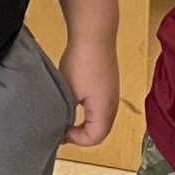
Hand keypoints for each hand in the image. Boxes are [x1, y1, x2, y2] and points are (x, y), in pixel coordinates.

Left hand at [59, 31, 117, 147]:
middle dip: (82, 134)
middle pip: (101, 131)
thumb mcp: (68, 91)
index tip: (61, 131)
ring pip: (102, 119)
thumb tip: (61, 123)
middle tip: (63, 129)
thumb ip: (66, 112)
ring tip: (68, 118)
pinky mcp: (109, 84)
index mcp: (104, 110)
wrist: (94, 35)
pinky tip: (76, 103)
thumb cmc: (81, 61)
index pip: (95, 138)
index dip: (77, 140)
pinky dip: (90, 112)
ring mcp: (113, 93)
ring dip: (86, 122)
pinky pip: (102, 107)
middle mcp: (113, 104)